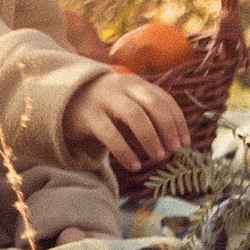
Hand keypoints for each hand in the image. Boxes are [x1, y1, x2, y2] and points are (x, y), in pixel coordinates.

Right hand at [64, 70, 189, 172]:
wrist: (64, 101)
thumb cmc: (106, 110)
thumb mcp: (127, 106)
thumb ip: (147, 117)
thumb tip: (175, 144)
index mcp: (136, 84)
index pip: (164, 100)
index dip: (178, 121)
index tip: (185, 143)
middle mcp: (122, 87)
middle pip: (153, 104)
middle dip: (168, 129)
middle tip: (174, 151)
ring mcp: (104, 99)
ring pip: (135, 115)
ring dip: (151, 138)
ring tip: (158, 158)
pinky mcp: (89, 116)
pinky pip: (111, 134)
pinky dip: (126, 152)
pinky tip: (134, 165)